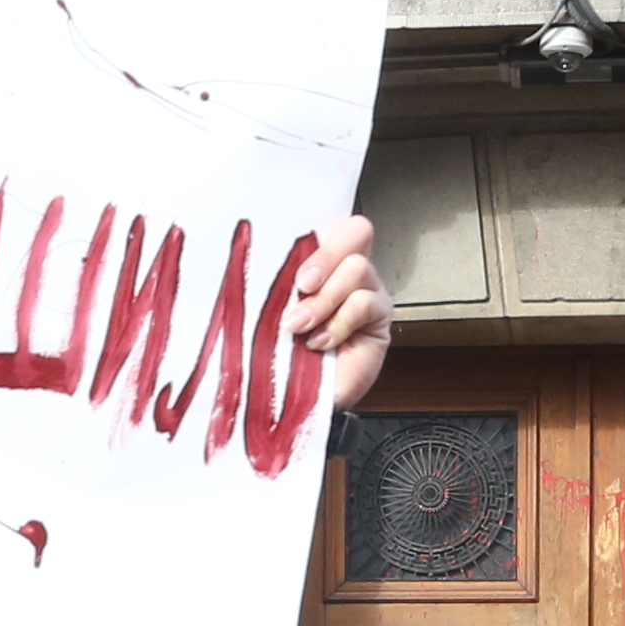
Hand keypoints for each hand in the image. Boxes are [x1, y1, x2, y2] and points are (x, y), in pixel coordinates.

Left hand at [280, 216, 392, 410]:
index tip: (289, 254)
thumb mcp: (266, 312)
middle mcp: (347, 271)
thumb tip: (245, 252)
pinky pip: (365, 302)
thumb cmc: (277, 357)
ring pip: (357, 268)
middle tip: (301, 285)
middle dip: (325, 256)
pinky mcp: (379, 318)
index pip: (329, 220)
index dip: (317, 227)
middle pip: (356, 231)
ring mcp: (366, 292)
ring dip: (323, 300)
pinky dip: (338, 322)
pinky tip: (321, 342)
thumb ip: (270, 282)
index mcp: (318, 261)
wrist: (295, 405)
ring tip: (300, 327)